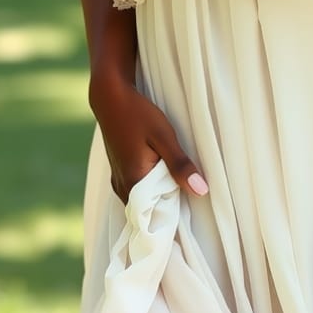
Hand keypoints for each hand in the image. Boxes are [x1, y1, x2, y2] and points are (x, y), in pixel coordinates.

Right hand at [91, 73, 208, 204]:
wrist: (110, 97)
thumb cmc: (138, 114)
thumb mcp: (164, 137)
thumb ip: (180, 165)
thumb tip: (201, 191)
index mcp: (133, 181)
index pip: (156, 215)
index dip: (174, 214)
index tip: (190, 209)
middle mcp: (121, 186)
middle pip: (149, 210)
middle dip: (167, 205)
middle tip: (188, 194)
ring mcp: (117, 179)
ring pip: (142, 201)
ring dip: (158, 196)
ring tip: (177, 184)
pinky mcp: (117, 172)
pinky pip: (135, 190)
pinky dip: (149, 188)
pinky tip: (162, 175)